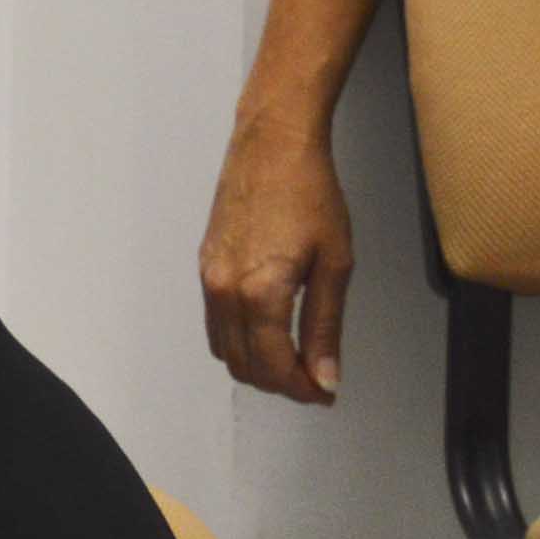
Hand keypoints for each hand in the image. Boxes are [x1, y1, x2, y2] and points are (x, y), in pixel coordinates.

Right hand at [200, 112, 353, 401]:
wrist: (272, 146)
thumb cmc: (310, 194)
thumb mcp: (335, 263)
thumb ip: (325, 326)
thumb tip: (326, 376)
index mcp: (260, 292)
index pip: (275, 366)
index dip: (303, 389)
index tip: (327, 392)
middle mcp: (224, 291)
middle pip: (245, 366)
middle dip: (281, 383)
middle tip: (317, 380)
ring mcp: (209, 279)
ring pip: (225, 350)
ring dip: (258, 366)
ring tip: (296, 360)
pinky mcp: (204, 267)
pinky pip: (215, 323)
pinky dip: (239, 342)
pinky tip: (268, 332)